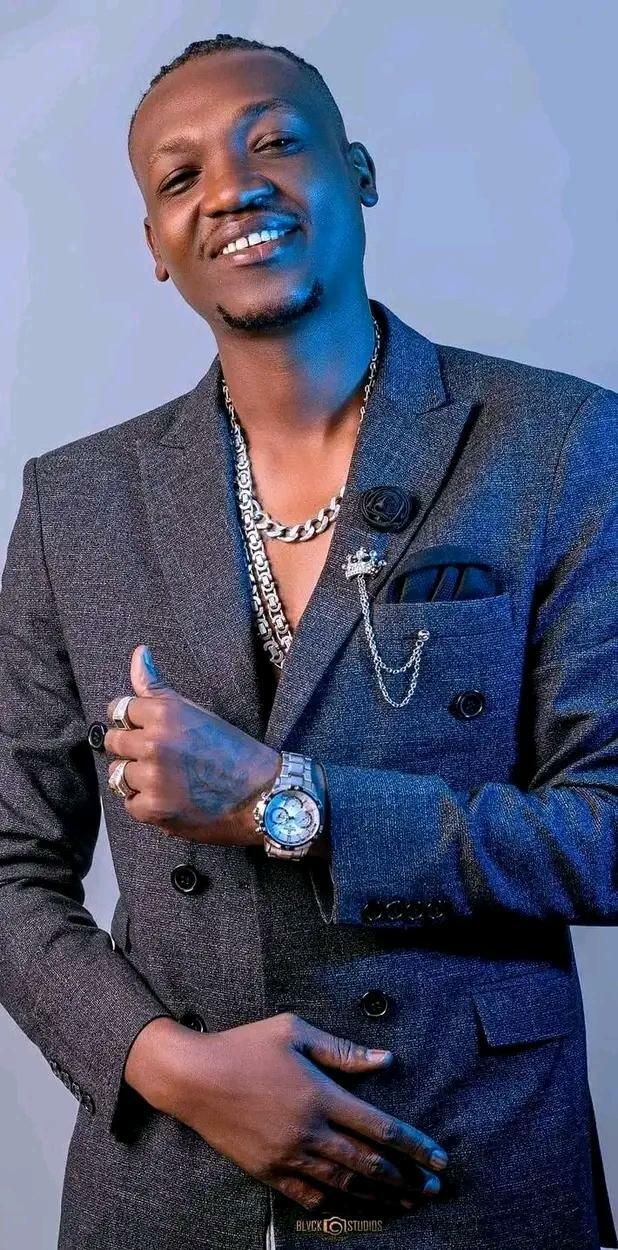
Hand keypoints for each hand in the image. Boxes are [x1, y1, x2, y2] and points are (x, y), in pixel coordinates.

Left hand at [104, 645, 281, 844]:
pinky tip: (169, 797)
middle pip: (114, 741)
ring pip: (118, 774)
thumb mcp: (196, 711)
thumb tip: (139, 652)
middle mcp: (154, 743)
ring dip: (136, 777)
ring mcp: (152, 778)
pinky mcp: (154, 809)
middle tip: (159, 755)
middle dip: (131, 748)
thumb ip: (157, 688)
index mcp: (164, 713)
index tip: (144, 728)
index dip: (131, 720)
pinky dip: (146, 803)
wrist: (261, 793)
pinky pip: (130, 803)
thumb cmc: (232, 750)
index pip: (119, 709)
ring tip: (164, 778)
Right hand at [157, 1013, 447, 1213]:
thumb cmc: (245, 1045)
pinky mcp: (266, 1171)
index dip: (414, 1145)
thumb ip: (342, 1050)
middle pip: (368, 1164)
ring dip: (379, 1195)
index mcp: (320, 1095)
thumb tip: (385, 1059)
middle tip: (433, 1189)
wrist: (192, 1077)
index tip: (438, 1157)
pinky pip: (307, 1195)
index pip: (379, 1127)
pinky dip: (334, 1202)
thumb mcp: (294, 1032)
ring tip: (404, 1202)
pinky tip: (352, 1205)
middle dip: (406, 1178)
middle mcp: (308, 1131)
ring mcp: (287, 1156)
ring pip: (343, 1184)